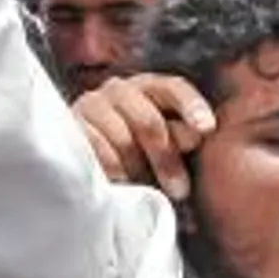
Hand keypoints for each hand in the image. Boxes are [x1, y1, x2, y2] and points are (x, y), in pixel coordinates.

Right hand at [72, 73, 215, 200]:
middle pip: (149, 121)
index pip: (173, 88)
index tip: (207, 130)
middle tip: (180, 190)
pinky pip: (98, 152)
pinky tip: (122, 182)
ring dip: (138, 169)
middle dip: (166, 158)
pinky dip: (114, 171)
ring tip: (144, 187)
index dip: (191, 106)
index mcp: (149, 87)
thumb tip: (198, 134)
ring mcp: (92, 104)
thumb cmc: (137, 153)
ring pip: (123, 141)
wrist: (88, 161)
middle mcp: (119, 89)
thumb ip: (182, 137)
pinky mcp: (71, 126)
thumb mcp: (164, 144)